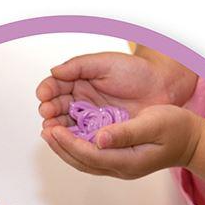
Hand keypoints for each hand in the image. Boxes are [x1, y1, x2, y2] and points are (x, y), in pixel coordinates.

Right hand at [36, 51, 196, 127]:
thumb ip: (79, 66)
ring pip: (68, 126)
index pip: (56, 87)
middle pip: (58, 109)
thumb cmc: (135, 71)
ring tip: (52, 129)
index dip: (47, 91)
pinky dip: (75, 140)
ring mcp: (90, 119)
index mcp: (79, 82)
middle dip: (50, 111)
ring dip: (58, 128)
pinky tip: (69, 140)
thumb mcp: (105, 63)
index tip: (43, 95)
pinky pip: (84, 139)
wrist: (162, 88)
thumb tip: (54, 72)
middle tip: (47, 113)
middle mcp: (81, 102)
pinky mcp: (101, 134)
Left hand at [43, 104, 203, 179]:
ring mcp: (118, 167)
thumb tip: (99, 138)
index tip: (53, 130)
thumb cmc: (176, 129)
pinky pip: (91, 158)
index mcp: (127, 161)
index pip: (89, 155)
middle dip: (61, 148)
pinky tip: (68, 138)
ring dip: (65, 150)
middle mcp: (119, 168)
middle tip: (45, 131)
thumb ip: (126, 132)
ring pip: (84, 162)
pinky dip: (75, 149)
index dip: (68, 143)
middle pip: (82, 162)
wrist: (190, 141)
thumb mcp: (153, 124)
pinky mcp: (118, 161)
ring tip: (50, 134)